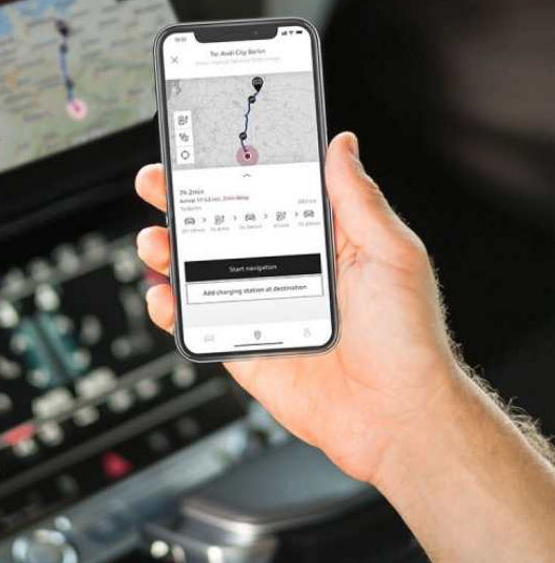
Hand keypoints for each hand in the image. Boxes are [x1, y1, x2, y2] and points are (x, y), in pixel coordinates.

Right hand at [135, 131, 463, 484]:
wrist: (396, 416)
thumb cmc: (407, 337)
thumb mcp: (391, 253)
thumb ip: (359, 199)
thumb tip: (342, 145)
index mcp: (318, 241)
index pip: (266, 194)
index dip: (233, 171)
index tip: (204, 150)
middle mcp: (284, 269)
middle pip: (223, 227)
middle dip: (184, 201)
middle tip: (157, 182)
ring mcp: (261, 307)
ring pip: (201, 271)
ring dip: (170, 250)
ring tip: (155, 239)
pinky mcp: (245, 346)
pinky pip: (199, 324)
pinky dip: (172, 310)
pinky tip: (164, 297)